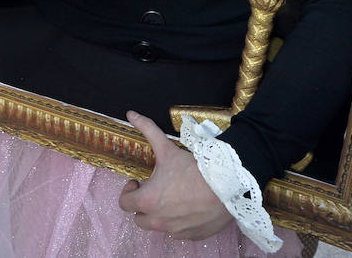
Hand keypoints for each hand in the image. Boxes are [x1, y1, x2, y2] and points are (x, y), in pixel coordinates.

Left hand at [119, 111, 232, 239]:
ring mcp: (176, 231)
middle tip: (154, 191)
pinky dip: (179, 223)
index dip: (129, 192)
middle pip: (139, 219)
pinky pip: (179, 234)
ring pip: (159, 228)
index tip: (138, 182)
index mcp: (147, 202)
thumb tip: (130, 114)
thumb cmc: (194, 169)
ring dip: (160, 215)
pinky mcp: (192, 236)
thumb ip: (147, 130)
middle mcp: (158, 221)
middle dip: (143, 206)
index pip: (124, 204)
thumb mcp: (166, 148)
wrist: (226, 184)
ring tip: (171, 199)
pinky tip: (187, 208)